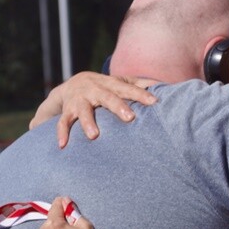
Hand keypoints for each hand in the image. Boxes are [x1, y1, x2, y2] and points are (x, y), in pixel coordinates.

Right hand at [28, 72, 157, 146]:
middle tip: (129, 118)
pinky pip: (63, 122)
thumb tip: (166, 87)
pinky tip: (63, 145)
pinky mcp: (66, 111)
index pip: (128, 88)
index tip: (155, 103)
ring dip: (88, 122)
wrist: (71, 84)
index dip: (141, 94)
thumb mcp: (120, 83)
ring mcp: (79, 100)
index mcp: (111, 84)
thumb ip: (141, 84)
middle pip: (107, 97)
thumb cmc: (105, 87)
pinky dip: (62, 133)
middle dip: (118, 106)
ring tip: (94, 136)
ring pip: (83, 110)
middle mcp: (94, 89)